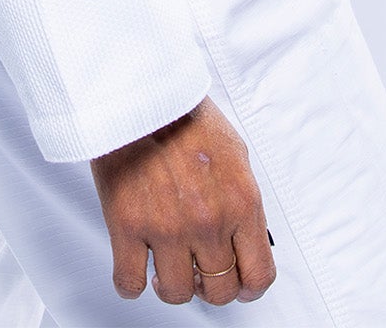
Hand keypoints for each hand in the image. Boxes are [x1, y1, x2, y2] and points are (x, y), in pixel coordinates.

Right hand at [88, 94, 276, 305]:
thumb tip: (246, 235)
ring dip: (172, 286)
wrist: (141, 92)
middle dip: (210, 286)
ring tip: (165, 269)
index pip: (258, 275)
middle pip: (220, 291)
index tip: (238, 284)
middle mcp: (208, 222)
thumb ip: (242, 200)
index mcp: (240, 203)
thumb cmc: (185, 114)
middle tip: (198, 272)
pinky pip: (129, 282)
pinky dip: (130, 284)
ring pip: (177, 293)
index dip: (248, 287)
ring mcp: (168, 228)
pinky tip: (134, 269)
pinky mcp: (127, 226)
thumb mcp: (235, 153)